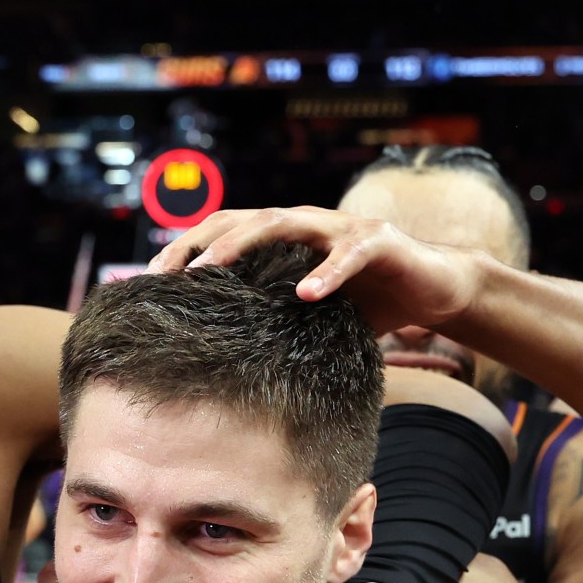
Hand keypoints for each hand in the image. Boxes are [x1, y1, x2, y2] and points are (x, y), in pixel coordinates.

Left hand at [144, 206, 485, 335]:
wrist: (433, 289)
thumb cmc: (367, 304)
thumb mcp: (310, 316)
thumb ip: (272, 322)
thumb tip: (219, 363)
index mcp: (285, 238)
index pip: (223, 231)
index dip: (185, 249)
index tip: (149, 279)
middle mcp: (307, 222)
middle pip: (242, 219)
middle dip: (201, 244)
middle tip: (169, 276)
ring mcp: (342, 227)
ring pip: (285, 221)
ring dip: (246, 244)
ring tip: (215, 270)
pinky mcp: (380, 240)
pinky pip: (349, 253)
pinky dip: (328, 273)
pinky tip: (308, 294)